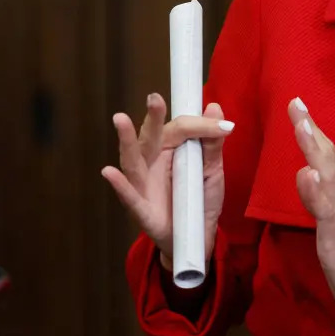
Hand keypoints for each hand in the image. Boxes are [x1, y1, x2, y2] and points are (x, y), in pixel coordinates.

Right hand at [102, 93, 233, 262]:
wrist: (198, 237)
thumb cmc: (200, 199)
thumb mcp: (213, 170)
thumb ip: (212, 142)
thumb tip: (214, 106)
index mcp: (170, 149)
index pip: (180, 128)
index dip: (199, 125)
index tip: (225, 127)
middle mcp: (152, 162)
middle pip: (150, 136)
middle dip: (152, 117)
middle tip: (154, 98)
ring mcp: (143, 185)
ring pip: (132, 160)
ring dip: (126, 141)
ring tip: (119, 119)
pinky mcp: (142, 210)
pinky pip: (129, 197)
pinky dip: (120, 185)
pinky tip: (109, 172)